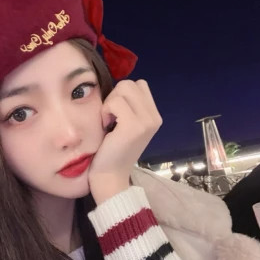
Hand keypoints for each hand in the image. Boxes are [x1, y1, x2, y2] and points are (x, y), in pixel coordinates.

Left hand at [88, 80, 161, 203]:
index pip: (139, 85)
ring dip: (109, 103)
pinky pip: (115, 102)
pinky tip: (105, 127)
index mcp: (154, 116)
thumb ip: (129, 107)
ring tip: (108, 122)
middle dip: (114, 97)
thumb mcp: (126, 126)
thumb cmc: (112, 151)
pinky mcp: (134, 126)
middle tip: (110, 118)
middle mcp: (154, 117)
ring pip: (123, 88)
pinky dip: (105, 111)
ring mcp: (146, 121)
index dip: (122, 96)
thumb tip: (117, 89)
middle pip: (130, 83)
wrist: (110, 176)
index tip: (116, 115)